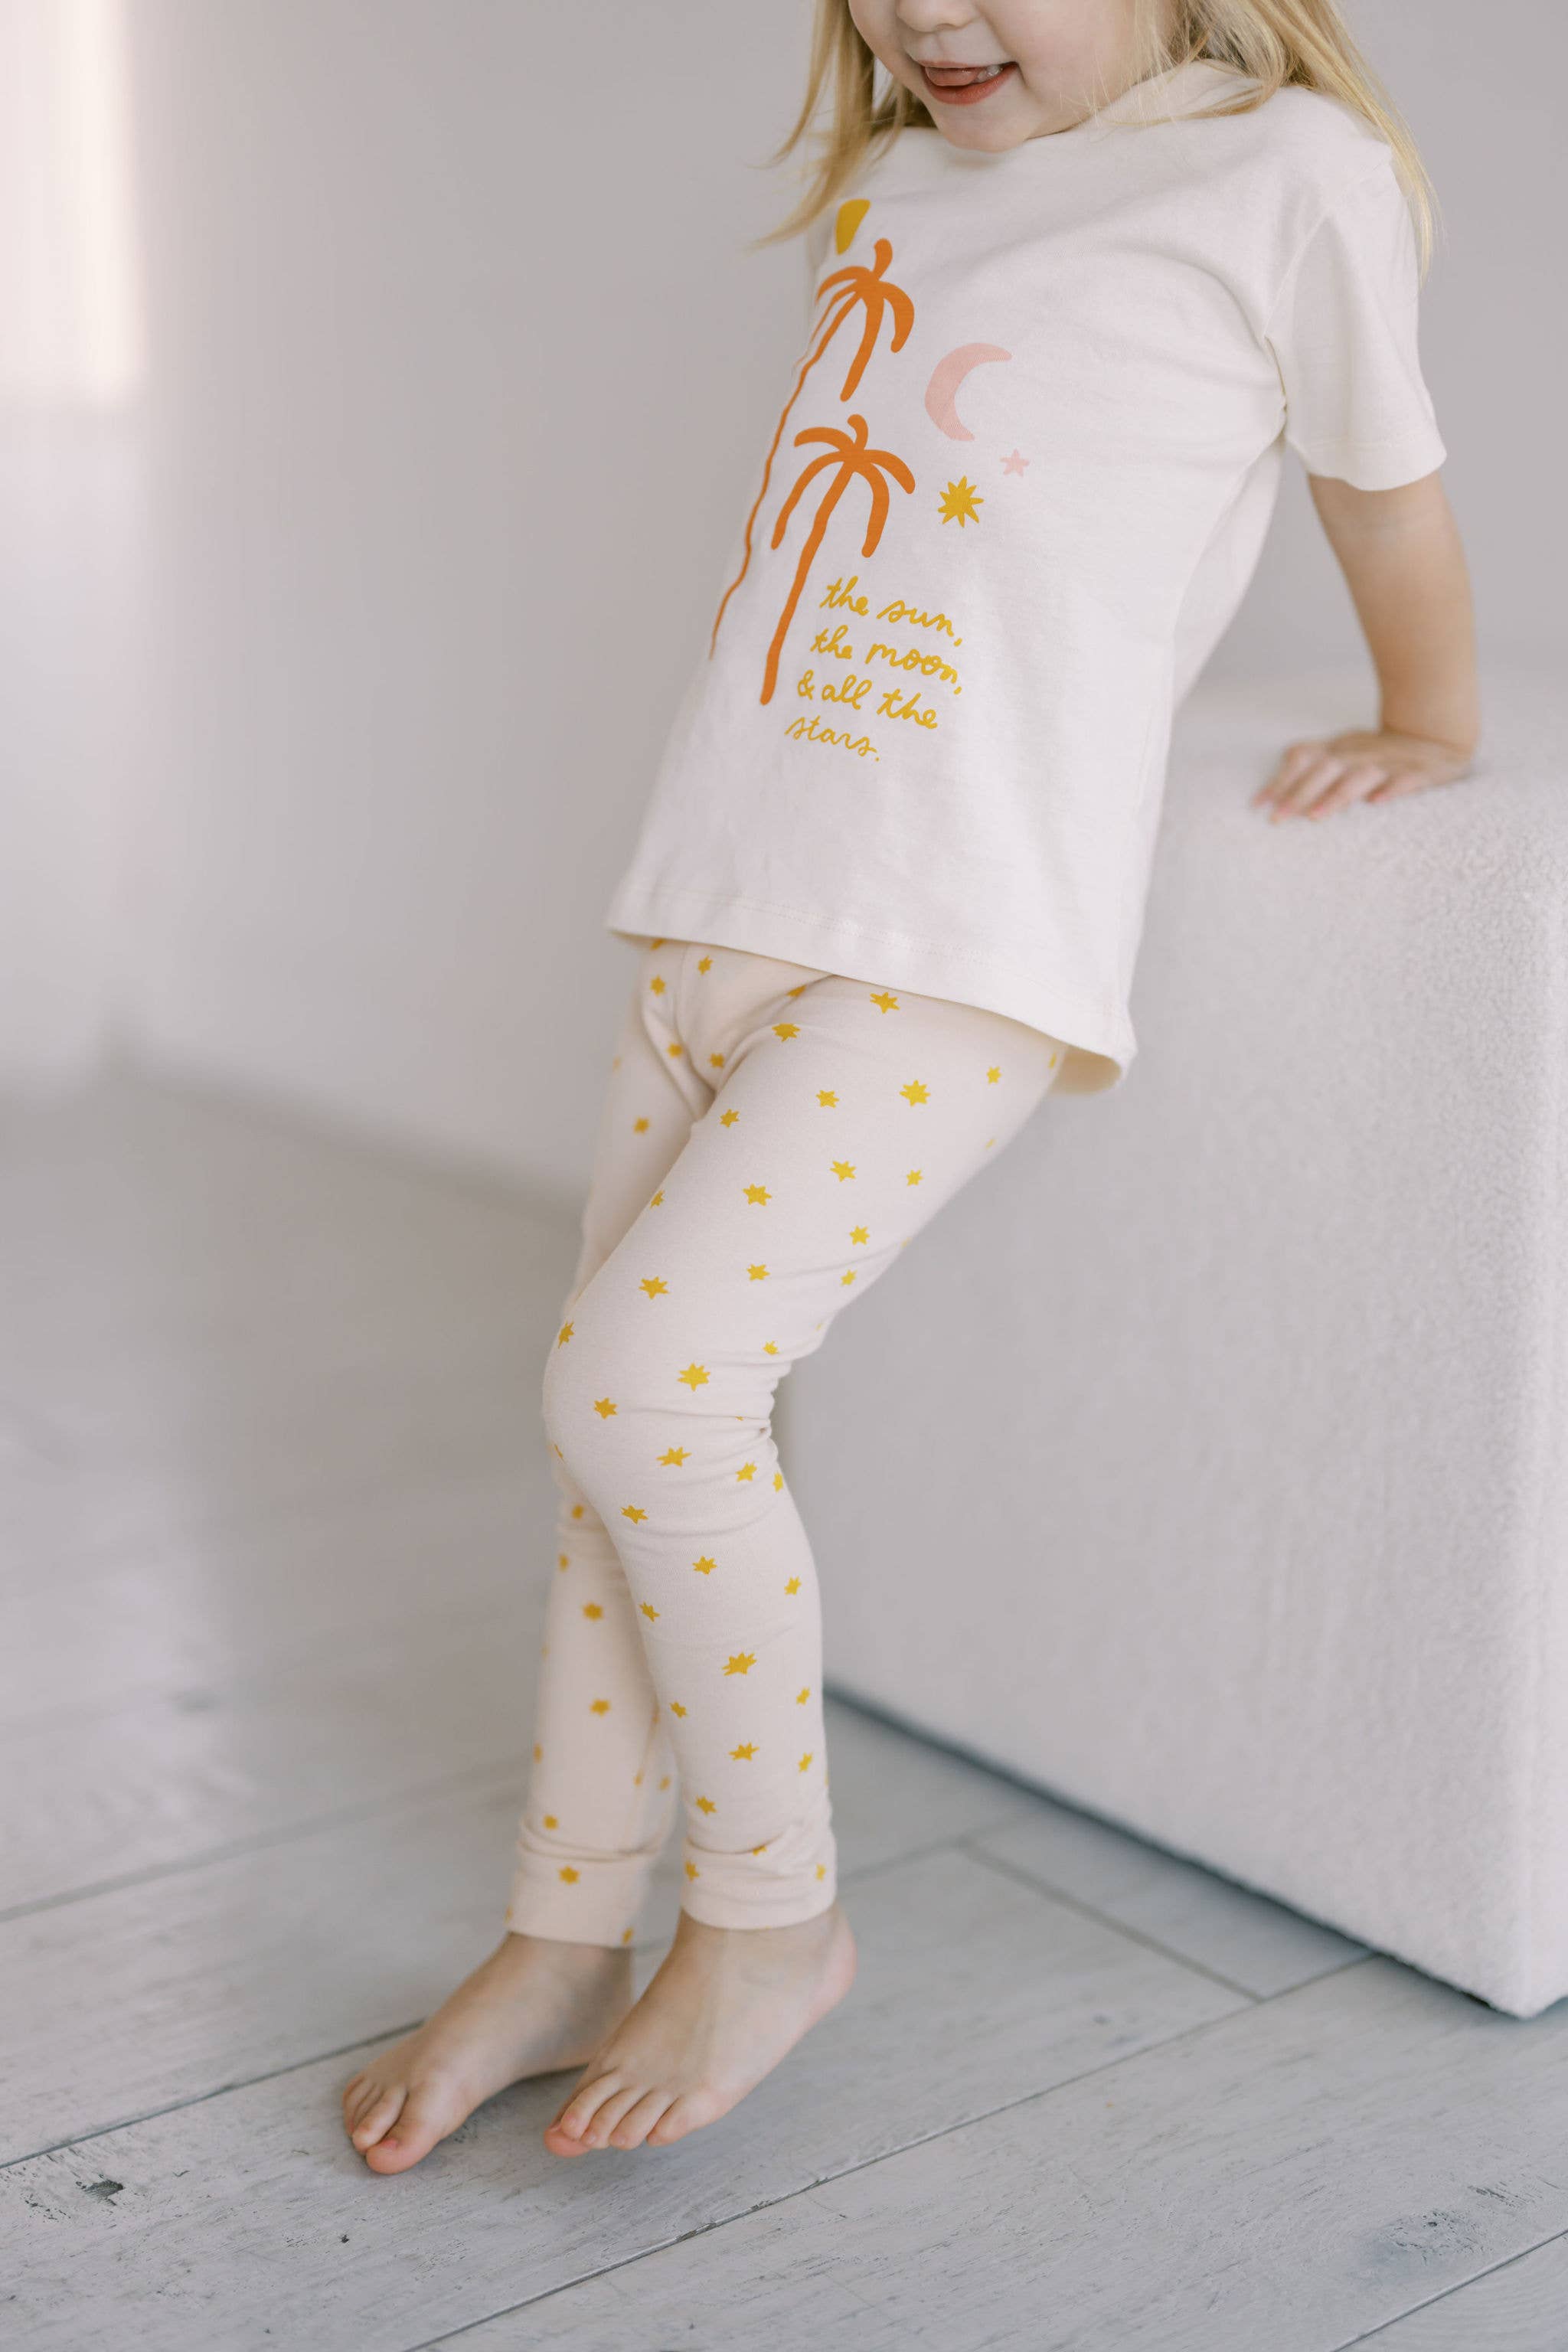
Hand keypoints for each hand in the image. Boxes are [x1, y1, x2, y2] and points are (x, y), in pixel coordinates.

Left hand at [1251, 728, 1473, 823]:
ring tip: (1316, 817)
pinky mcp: (1420, 772)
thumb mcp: (1342, 753)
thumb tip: (1266, 796)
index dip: (1281, 779)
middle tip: (1279, 819)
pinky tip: (1377, 802)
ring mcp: (1390, 761)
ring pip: (1361, 774)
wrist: (1436, 740)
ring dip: (1338, 795)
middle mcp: (1361, 751)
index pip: (1304, 757)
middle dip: (1301, 793)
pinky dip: (1392, 789)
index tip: (1258, 805)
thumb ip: (1307, 768)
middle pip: (1327, 767)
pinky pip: (1407, 779)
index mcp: (1340, 747)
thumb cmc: (1377, 755)